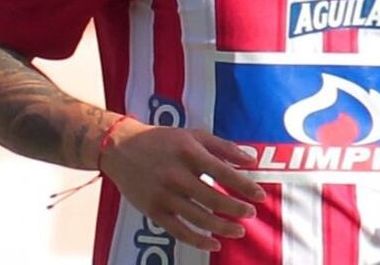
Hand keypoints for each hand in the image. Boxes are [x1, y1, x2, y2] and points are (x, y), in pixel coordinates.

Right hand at [101, 121, 266, 251]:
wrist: (120, 148)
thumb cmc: (162, 140)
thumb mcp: (193, 135)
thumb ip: (224, 147)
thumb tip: (251, 160)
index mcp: (188, 153)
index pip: (223, 172)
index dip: (244, 185)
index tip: (260, 195)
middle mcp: (175, 175)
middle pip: (212, 198)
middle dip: (236, 208)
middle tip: (251, 213)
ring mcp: (163, 195)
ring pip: (198, 218)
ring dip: (222, 227)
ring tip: (239, 230)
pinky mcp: (153, 210)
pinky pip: (178, 230)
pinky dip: (198, 240)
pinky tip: (214, 243)